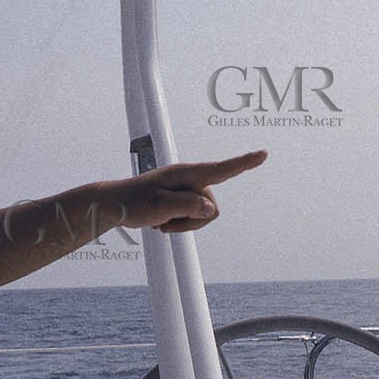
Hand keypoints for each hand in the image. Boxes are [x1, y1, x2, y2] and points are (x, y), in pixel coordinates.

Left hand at [112, 150, 266, 233]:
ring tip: (161, 220)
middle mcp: (190, 180)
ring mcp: (186, 191)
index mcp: (186, 174)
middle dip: (192, 221)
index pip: (220, 170)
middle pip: (211, 208)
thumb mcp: (160, 206)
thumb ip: (188, 206)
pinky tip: (161, 221)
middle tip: (164, 220)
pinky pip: (194, 219)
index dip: (243, 163)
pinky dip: (179, 225)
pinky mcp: (182, 200)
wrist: (116, 206)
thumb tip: (213, 210)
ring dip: (183, 224)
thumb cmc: (134, 202)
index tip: (262, 154)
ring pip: (203, 216)